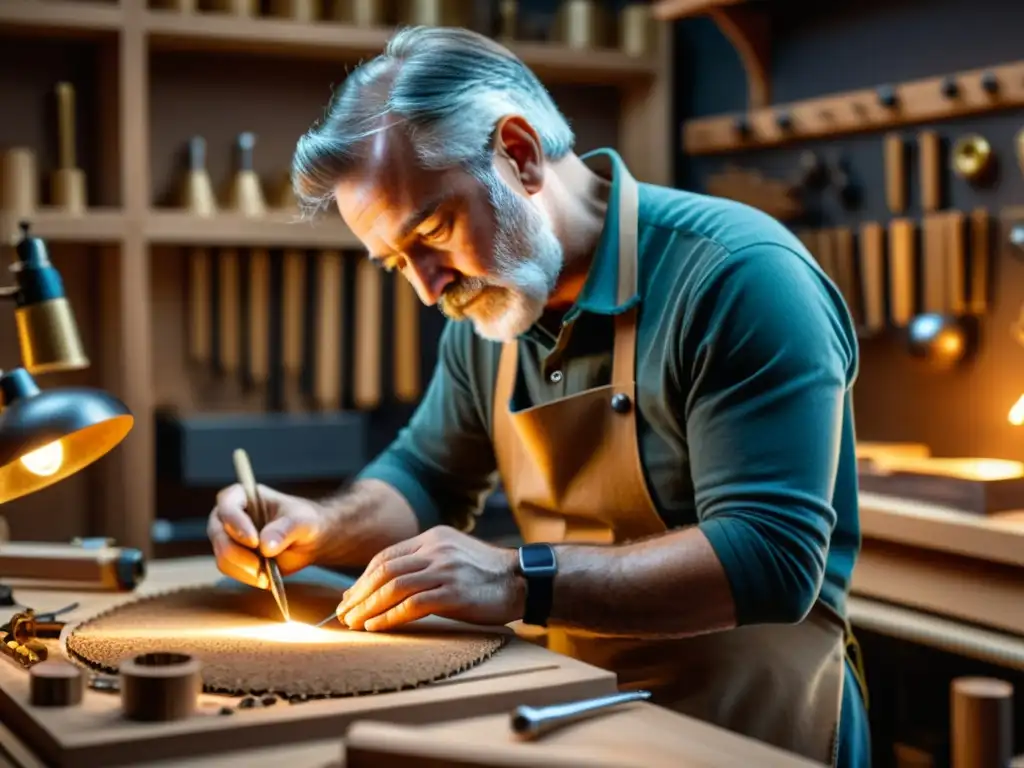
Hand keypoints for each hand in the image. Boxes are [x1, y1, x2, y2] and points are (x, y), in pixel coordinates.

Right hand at [207, 484, 330, 588]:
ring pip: (222, 556)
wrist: (309, 541)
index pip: (228, 505)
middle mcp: (229, 515)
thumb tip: (266, 547)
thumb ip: (284, 530)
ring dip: (243, 569)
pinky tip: (266, 579)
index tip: (254, 542)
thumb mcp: (301, 522)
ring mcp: (228, 538)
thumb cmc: (304, 521)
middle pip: (219, 534)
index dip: (236, 523)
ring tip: (267, 576)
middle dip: (238, 554)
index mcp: (243, 495)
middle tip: (259, 566)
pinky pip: (230, 570)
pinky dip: (247, 577)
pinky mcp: (232, 557)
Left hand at [335, 526, 523, 631]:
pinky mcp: (453, 592)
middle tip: (343, 613)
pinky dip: (389, 617)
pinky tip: (377, 627)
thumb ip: (426, 562)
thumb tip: (389, 585)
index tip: (350, 597)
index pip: (386, 556)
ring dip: (368, 607)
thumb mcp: (454, 556)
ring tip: (354, 623)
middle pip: (384, 570)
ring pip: (393, 586)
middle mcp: (436, 549)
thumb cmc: (487, 575)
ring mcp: (445, 569)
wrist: (523, 581)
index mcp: (433, 537)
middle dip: (359, 594)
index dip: (363, 578)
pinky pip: (412, 605)